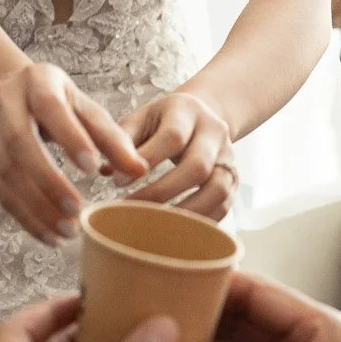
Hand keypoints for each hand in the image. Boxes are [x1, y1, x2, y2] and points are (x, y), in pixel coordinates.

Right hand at [0, 63, 145, 244]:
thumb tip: (140, 170)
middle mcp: (5, 102)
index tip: (92, 168)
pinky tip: (49, 235)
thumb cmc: (58, 102)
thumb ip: (112, 138)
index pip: (49, 107)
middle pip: (19, 143)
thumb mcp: (86, 108)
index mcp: (37, 82)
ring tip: (67, 231)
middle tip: (77, 210)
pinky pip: (0, 192)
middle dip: (48, 181)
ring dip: (36, 207)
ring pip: (5, 172)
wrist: (11, 92)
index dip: (69, 137)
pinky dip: (25, 217)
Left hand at [118, 90, 236, 219]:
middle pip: (198, 166)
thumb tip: (106, 171)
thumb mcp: (141, 118)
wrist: (201, 115)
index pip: (172, 136)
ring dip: (184, 213)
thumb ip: (123, 141)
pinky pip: (223, 206)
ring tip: (153, 226)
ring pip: (217, 190)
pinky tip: (174, 230)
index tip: (117, 182)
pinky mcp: (234, 180)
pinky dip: (199, 222)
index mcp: (187, 110)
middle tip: (130, 209)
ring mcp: (228, 157)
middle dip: (161, 192)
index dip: (146, 161)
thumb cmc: (161, 121)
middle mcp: (214, 132)